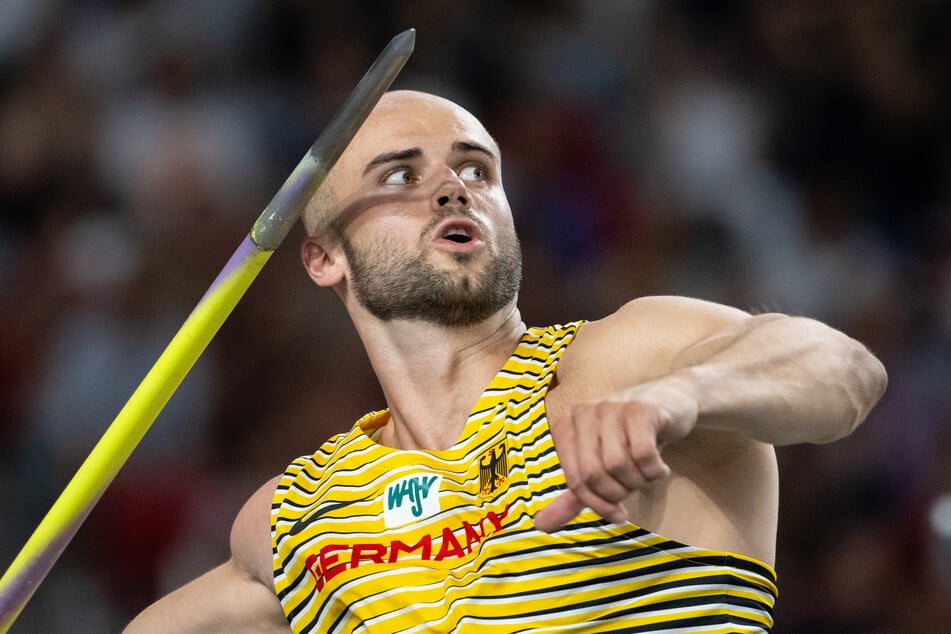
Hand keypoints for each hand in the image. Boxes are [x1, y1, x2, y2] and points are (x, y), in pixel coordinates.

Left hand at [534, 379, 697, 532]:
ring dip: (639, 481)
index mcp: (567, 428)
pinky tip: (660, 468)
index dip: (596, 504)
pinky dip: (655, 470)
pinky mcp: (640, 410)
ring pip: (618, 465)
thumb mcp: (599, 467)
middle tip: (634, 488)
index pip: (573, 480)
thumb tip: (540, 525)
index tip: (617, 514)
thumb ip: (571, 497)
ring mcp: (611, 408)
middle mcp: (583, 414)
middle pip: (593, 474)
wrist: (668, 404)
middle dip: (618, 493)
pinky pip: (643, 454)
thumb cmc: (629, 440)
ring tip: (647, 475)